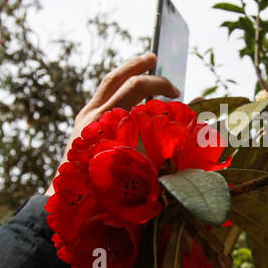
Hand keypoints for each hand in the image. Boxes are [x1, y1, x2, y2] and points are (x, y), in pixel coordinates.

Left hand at [43, 53, 179, 194]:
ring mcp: (83, 121)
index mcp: (107, 123)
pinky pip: (101, 99)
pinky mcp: (80, 127)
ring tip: (143, 65)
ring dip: (126, 74)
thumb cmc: (115, 193)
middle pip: (116, 80)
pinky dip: (118, 91)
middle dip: (139, 68)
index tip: (177, 95)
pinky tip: (130, 94)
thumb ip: (169, 144)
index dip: (159, 85)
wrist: (74, 208)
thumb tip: (193, 118)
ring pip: (105, 86)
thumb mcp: (148, 168)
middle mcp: (92, 117)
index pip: (135, 88)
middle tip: (156, 59)